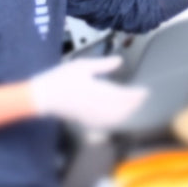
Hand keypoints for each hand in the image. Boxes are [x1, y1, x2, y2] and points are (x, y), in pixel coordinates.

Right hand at [29, 56, 147, 129]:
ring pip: (114, 118)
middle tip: (142, 98)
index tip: (145, 91)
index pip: (124, 96)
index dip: (136, 95)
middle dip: (134, 104)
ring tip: (133, 107)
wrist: (41, 97)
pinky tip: (116, 119)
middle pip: (122, 109)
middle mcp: (97, 106)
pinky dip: (114, 121)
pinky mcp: (83, 121)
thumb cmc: (61, 79)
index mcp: (99, 92)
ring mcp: (90, 116)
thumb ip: (103, 65)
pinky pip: (103, 124)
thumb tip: (120, 61)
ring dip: (126, 113)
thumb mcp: (83, 66)